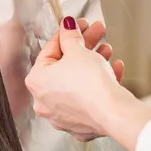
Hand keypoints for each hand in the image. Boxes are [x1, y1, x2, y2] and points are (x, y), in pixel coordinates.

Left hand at [26, 16, 125, 141]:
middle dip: (83, 46)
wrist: (114, 114)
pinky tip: (113, 70)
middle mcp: (44, 101)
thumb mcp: (78, 51)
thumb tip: (67, 27)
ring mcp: (62, 115)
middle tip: (96, 32)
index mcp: (36, 81)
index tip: (76, 26)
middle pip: (64, 66)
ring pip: (77, 82)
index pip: (49, 50)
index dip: (66, 34)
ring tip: (107, 50)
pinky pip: (88, 98)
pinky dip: (98, 83)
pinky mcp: (81, 124)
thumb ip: (70, 36)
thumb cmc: (91, 86)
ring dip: (92, 63)